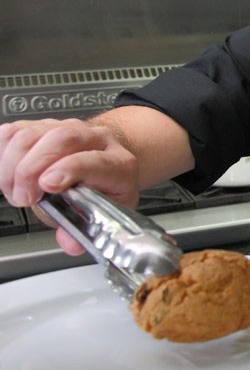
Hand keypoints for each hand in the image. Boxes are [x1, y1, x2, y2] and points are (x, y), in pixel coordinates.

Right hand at [0, 118, 140, 253]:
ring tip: (17, 192)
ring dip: (13, 166)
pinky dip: (3, 155)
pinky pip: (13, 132)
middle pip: (60, 139)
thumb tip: (70, 243)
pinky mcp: (40, 126)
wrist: (106, 157)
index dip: (69, 170)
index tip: (47, 186)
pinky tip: (9, 174)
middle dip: (32, 169)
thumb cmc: (105, 185)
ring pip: (31, 134)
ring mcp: (65, 128)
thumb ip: (88, 230)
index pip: (95, 161)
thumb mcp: (108, 211)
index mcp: (118, 163)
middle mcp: (93, 140)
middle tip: (24, 198)